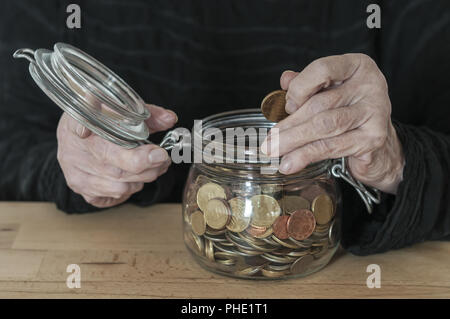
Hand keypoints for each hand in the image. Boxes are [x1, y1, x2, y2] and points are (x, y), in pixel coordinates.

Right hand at [56, 104, 176, 207]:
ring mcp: (75, 171)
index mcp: (80, 122)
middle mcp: (74, 149)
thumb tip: (170, 119)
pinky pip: (112, 196)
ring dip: (142, 178)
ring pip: (120, 185)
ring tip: (153, 166)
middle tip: (163, 157)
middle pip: (117, 165)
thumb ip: (147, 114)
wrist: (70, 137)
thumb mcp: (121, 110)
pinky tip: (133, 177)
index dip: (110, 138)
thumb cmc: (98, 121)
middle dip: (147, 164)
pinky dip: (129, 188)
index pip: (89, 128)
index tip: (145, 148)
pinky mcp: (80, 187)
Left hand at [261, 54, 404, 193]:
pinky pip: (332, 147)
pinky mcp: (373, 138)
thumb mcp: (330, 92)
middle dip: (289, 124)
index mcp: (357, 66)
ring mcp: (375, 112)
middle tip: (268, 140)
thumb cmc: (350, 113)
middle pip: (320, 104)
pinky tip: (290, 163)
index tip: (286, 106)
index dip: (299, 88)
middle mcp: (370, 85)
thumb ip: (308, 84)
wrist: (380, 146)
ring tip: (274, 151)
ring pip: (324, 126)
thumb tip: (285, 80)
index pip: (322, 69)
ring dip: (294, 141)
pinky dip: (307, 156)